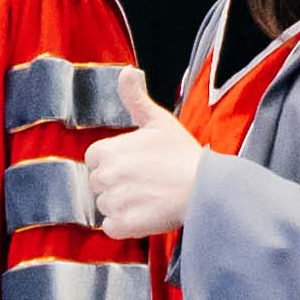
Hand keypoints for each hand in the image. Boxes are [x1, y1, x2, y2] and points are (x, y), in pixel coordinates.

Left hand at [73, 65, 201, 247]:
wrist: (205, 188)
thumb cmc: (183, 154)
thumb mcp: (159, 120)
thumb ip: (135, 98)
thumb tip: (126, 71)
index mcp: (107, 151)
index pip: (95, 160)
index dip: (115, 162)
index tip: (137, 164)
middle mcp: (105, 176)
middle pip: (99, 184)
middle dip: (118, 184)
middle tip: (147, 180)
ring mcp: (113, 202)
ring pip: (106, 206)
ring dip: (123, 205)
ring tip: (150, 197)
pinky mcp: (123, 225)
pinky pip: (112, 227)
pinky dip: (126, 225)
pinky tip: (146, 213)